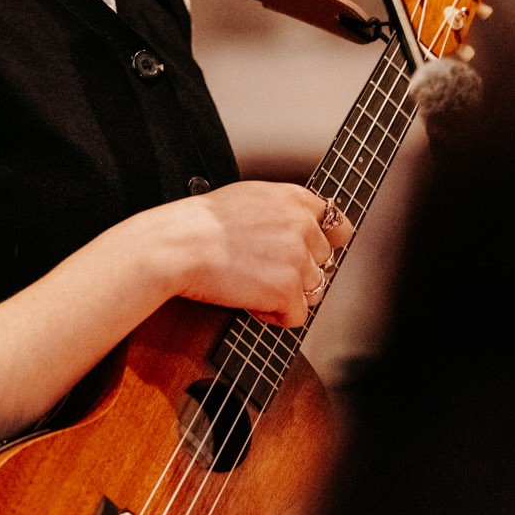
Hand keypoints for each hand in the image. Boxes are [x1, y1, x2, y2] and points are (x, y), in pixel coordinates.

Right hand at [131, 181, 354, 328]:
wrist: (177, 245)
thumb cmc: (200, 224)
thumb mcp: (250, 198)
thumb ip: (283, 211)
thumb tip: (301, 229)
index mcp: (295, 199)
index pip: (337, 226)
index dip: (324, 244)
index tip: (310, 254)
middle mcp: (303, 226)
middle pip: (323, 262)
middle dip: (298, 272)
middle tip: (265, 273)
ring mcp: (297, 259)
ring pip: (313, 290)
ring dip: (286, 294)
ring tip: (253, 286)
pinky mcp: (286, 290)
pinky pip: (296, 316)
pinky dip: (274, 315)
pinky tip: (250, 302)